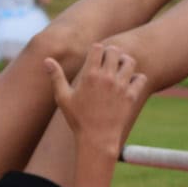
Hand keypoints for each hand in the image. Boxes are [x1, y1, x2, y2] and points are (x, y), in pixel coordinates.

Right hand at [45, 43, 146, 157]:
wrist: (97, 139)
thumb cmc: (78, 119)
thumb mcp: (63, 98)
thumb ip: (56, 76)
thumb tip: (46, 60)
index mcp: (90, 75)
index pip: (98, 47)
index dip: (96, 50)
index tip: (95, 58)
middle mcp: (107, 77)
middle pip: (115, 51)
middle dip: (111, 53)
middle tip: (108, 62)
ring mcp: (121, 86)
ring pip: (129, 61)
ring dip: (125, 63)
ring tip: (119, 70)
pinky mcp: (131, 96)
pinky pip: (140, 78)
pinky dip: (137, 78)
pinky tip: (129, 83)